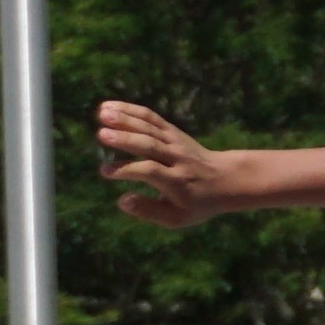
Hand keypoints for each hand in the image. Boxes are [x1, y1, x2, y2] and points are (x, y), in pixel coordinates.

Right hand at [97, 98, 243, 226]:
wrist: (224, 179)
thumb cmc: (195, 203)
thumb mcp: (176, 217)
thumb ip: (148, 211)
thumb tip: (121, 202)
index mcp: (177, 182)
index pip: (150, 172)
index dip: (128, 170)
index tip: (105, 171)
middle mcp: (177, 159)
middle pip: (150, 145)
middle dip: (126, 139)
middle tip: (101, 135)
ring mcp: (175, 142)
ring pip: (149, 127)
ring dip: (125, 119)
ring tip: (101, 114)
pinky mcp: (172, 130)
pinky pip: (150, 117)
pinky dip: (130, 110)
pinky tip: (108, 107)